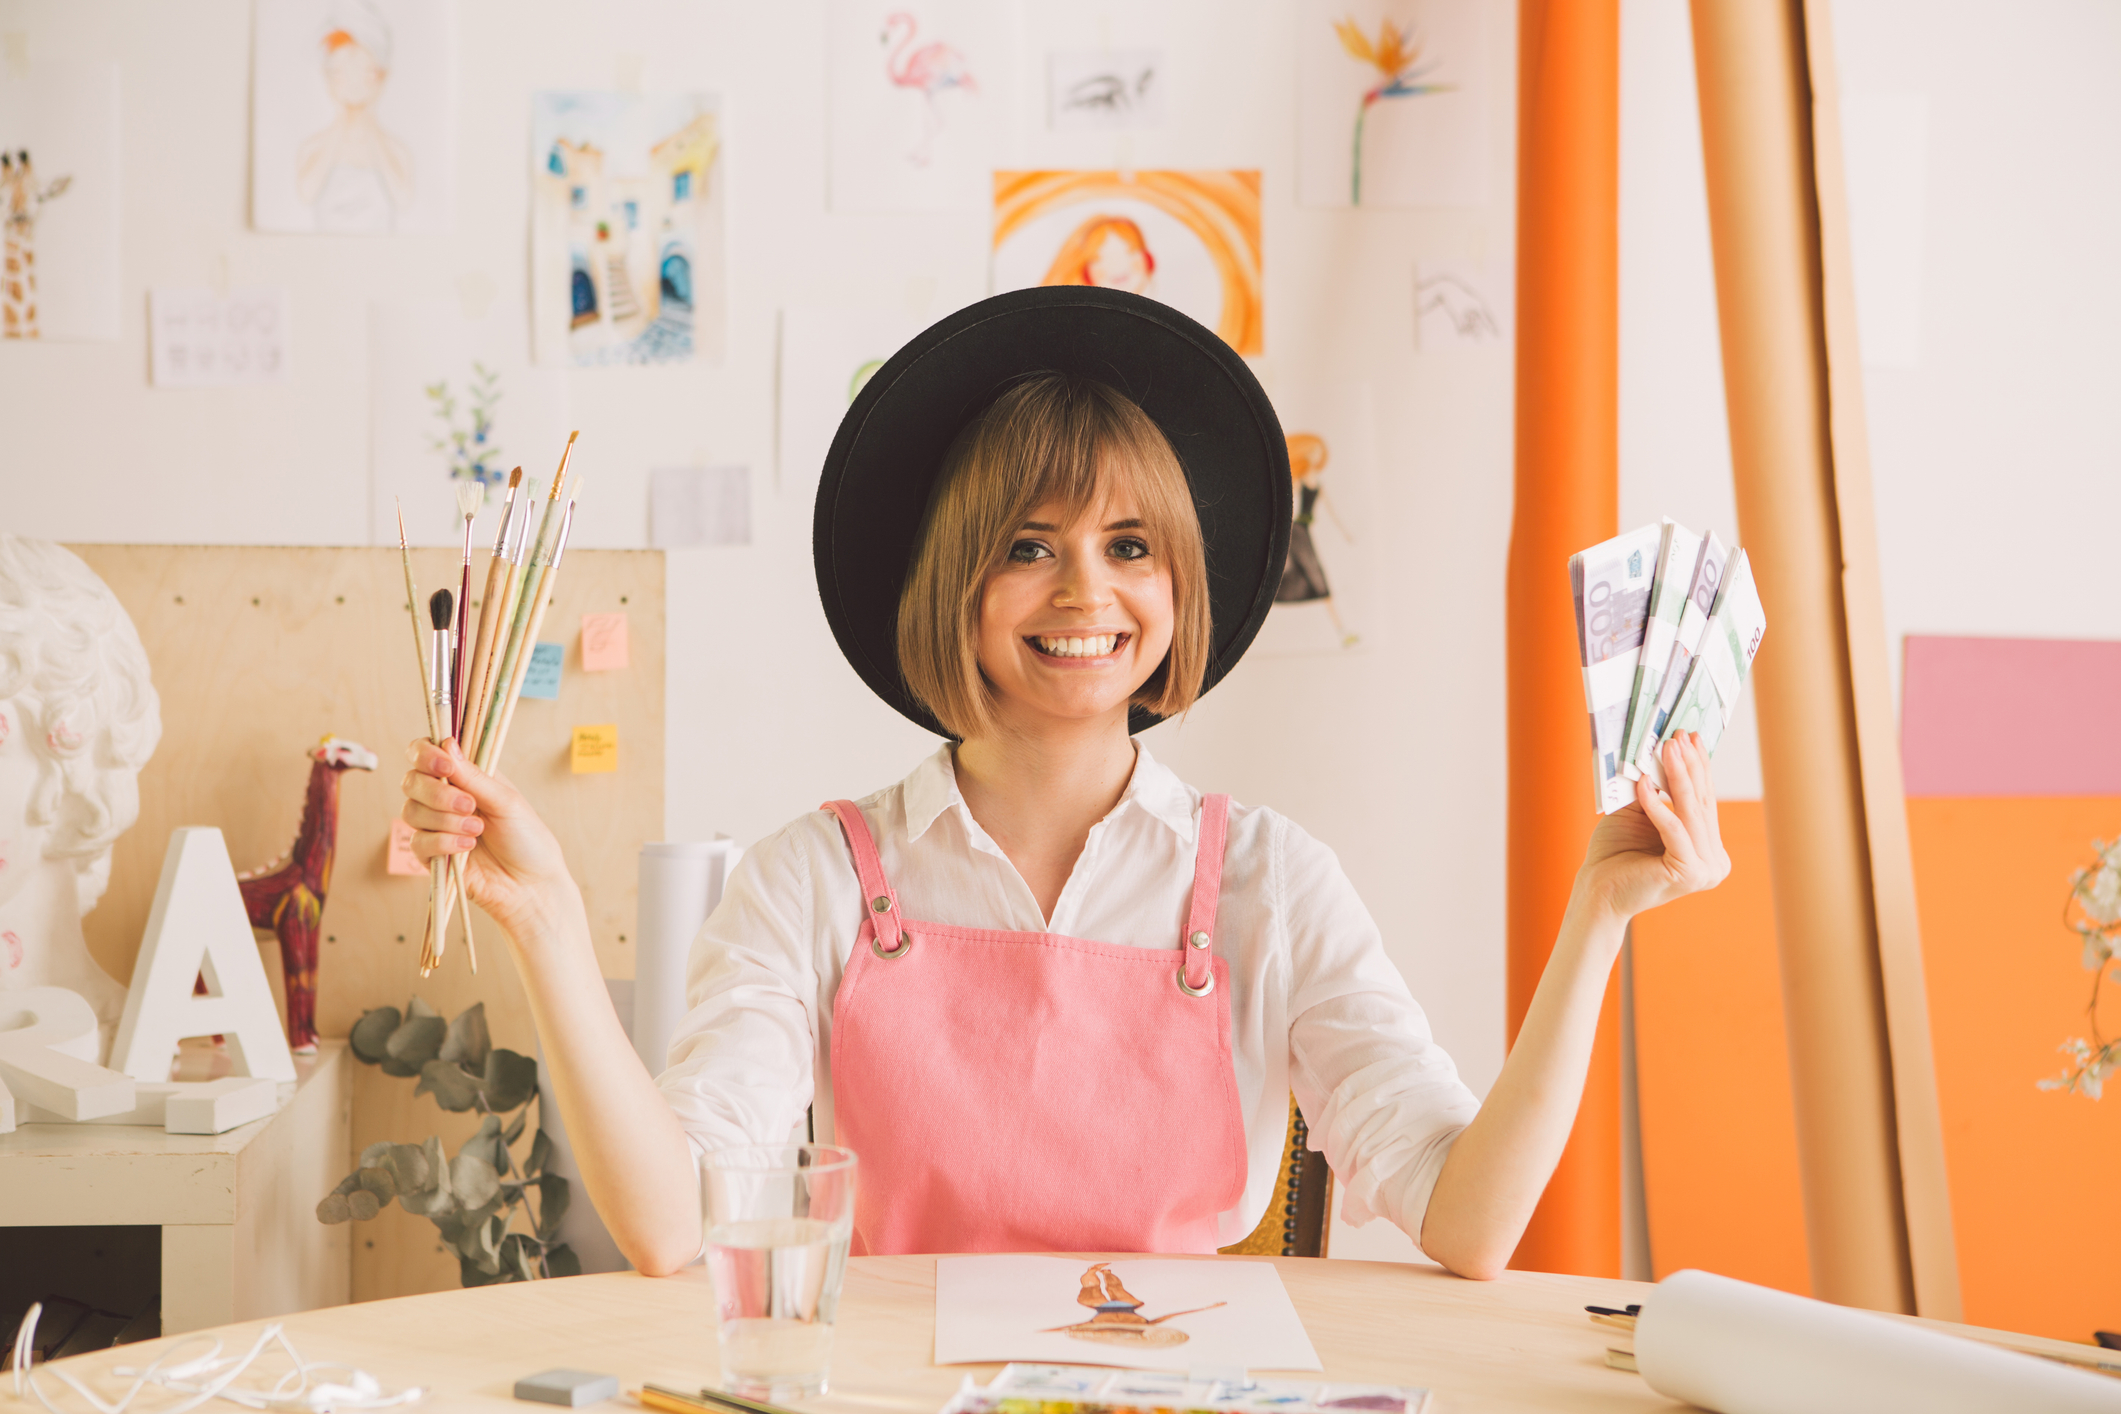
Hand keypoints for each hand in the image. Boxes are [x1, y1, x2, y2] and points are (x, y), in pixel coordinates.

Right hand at [401, 738, 576, 943]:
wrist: (530, 885)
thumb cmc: (526, 839)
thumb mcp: (506, 802)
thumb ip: (474, 777)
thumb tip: (447, 744)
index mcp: (464, 777)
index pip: (425, 753)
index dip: (425, 754)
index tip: (444, 766)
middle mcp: (444, 797)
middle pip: (411, 781)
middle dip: (437, 793)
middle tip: (469, 805)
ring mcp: (435, 826)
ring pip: (411, 811)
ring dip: (445, 820)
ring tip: (477, 830)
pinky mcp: (431, 854)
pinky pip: (418, 841)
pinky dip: (444, 842)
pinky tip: (468, 848)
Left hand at [1574, 732, 1730, 922]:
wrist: (1597, 892)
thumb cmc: (1616, 854)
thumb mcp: (1640, 813)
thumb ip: (1658, 790)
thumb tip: (1667, 750)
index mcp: (1708, 850)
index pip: (1704, 801)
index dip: (1699, 767)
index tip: (1692, 737)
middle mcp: (1715, 862)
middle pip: (1701, 803)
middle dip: (1690, 765)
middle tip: (1681, 735)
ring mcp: (1706, 870)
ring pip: (1691, 812)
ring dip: (1678, 776)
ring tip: (1668, 747)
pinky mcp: (1689, 873)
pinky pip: (1674, 829)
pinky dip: (1658, 805)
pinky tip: (1646, 783)